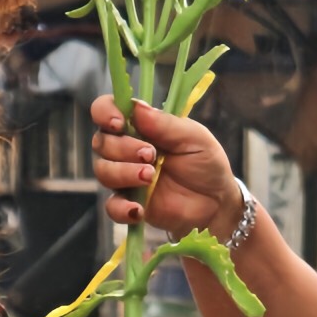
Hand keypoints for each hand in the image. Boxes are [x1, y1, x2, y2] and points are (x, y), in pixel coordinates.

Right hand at [90, 95, 241, 236]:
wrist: (216, 201)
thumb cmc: (205, 162)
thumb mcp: (193, 137)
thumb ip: (165, 123)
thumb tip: (136, 106)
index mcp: (138, 126)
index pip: (106, 110)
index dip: (104, 113)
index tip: (119, 123)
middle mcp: (125, 149)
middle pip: (101, 142)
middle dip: (123, 148)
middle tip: (151, 155)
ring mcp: (124, 177)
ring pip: (102, 171)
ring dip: (123, 173)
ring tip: (149, 177)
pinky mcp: (128, 203)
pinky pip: (111, 206)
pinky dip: (121, 208)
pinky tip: (138, 209)